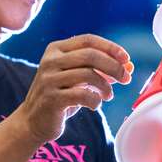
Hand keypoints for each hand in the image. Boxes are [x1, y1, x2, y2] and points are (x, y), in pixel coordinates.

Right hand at [14, 34, 132, 144]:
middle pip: (90, 55)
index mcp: (56, 49)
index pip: (88, 40)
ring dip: (105, 86)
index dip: (110, 47)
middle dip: (113, 66)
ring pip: (88, 74)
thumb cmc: (60, 96)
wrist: (32, 121)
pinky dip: (95, 100)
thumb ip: (100, 70)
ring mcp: (49, 79)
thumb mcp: (78, 79)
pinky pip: (82, 95)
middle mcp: (50, 60)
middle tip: (125, 78)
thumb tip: (129, 67)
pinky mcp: (51, 98)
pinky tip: (96, 104)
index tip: (126, 59)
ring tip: (108, 95)